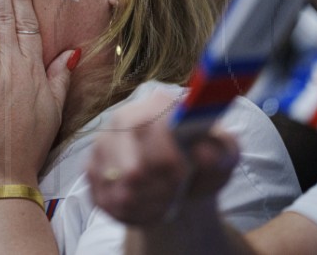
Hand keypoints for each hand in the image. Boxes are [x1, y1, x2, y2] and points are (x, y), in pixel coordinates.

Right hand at [88, 91, 238, 224]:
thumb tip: (205, 151)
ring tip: (163, 203)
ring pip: (115, 186)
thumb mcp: (224, 155)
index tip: (182, 176)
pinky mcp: (91, 168)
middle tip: (173, 195)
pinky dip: (126, 212)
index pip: (152, 127)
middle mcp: (124, 117)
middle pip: (130, 165)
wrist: (182, 183)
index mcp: (158, 104)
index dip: (167, 159)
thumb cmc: (204, 163)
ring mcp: (103, 143)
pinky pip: (103, 198)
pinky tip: (145, 207)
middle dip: (156, 189)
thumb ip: (222, 151)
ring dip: (143, 203)